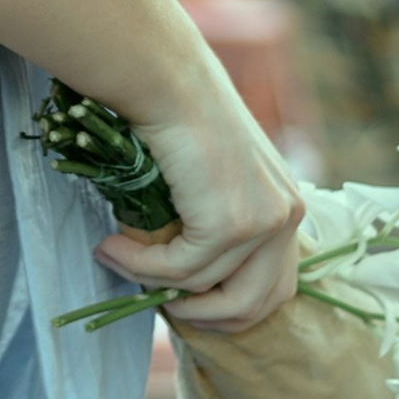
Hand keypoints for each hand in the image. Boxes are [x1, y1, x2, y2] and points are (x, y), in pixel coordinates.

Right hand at [93, 68, 303, 336]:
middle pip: (255, 304)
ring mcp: (263, 222)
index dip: (234, 311)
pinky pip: (178, 270)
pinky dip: (138, 265)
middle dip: (204, 317)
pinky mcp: (230, 225)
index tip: (189, 309)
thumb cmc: (181, 117)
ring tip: (114, 257)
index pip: (278, 287)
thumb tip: (182, 285)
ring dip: (152, 282)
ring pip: (204, 288)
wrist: (169, 81)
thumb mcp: (212, 179)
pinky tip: (111, 247)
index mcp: (288, 206)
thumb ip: (214, 225)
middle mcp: (287, 216)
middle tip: (160, 306)